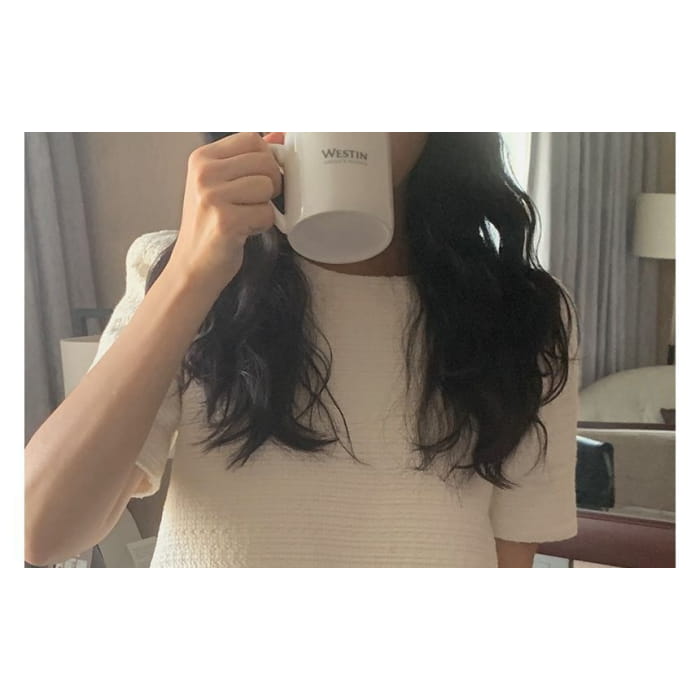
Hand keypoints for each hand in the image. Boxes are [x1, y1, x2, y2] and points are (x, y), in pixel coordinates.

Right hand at [167, 132, 282, 293]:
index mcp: (202, 158)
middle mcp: (204, 173)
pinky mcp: (225, 220)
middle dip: (270, 185)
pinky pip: (266, 213)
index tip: (258, 178)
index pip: (252, 139)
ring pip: (268, 187)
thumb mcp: (221, 184)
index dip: (266, 159)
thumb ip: (247, 158)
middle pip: (265, 162)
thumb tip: (279, 134)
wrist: (193, 266)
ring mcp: (212, 196)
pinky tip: (243, 231)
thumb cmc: (210, 225)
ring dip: (265, 207)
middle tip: (252, 203)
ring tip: (245, 217)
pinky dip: (262, 226)